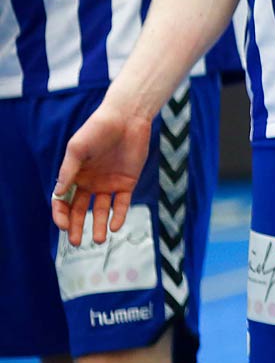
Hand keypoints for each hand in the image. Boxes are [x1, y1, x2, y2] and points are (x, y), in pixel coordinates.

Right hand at [51, 97, 152, 244]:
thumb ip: (68, 171)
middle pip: (79, 210)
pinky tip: (114, 226)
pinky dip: (118, 216)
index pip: (63, 201)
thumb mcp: (77, 149)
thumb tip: (59, 194)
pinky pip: (122, 204)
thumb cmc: (98, 129)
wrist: (127, 118)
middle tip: (76, 243)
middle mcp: (90, 183)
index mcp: (74, 175)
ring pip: (101, 211)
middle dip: (76, 227)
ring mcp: (108, 183)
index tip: (63, 226)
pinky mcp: (127, 182)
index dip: (60, 215)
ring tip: (98, 240)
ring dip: (98, 226)